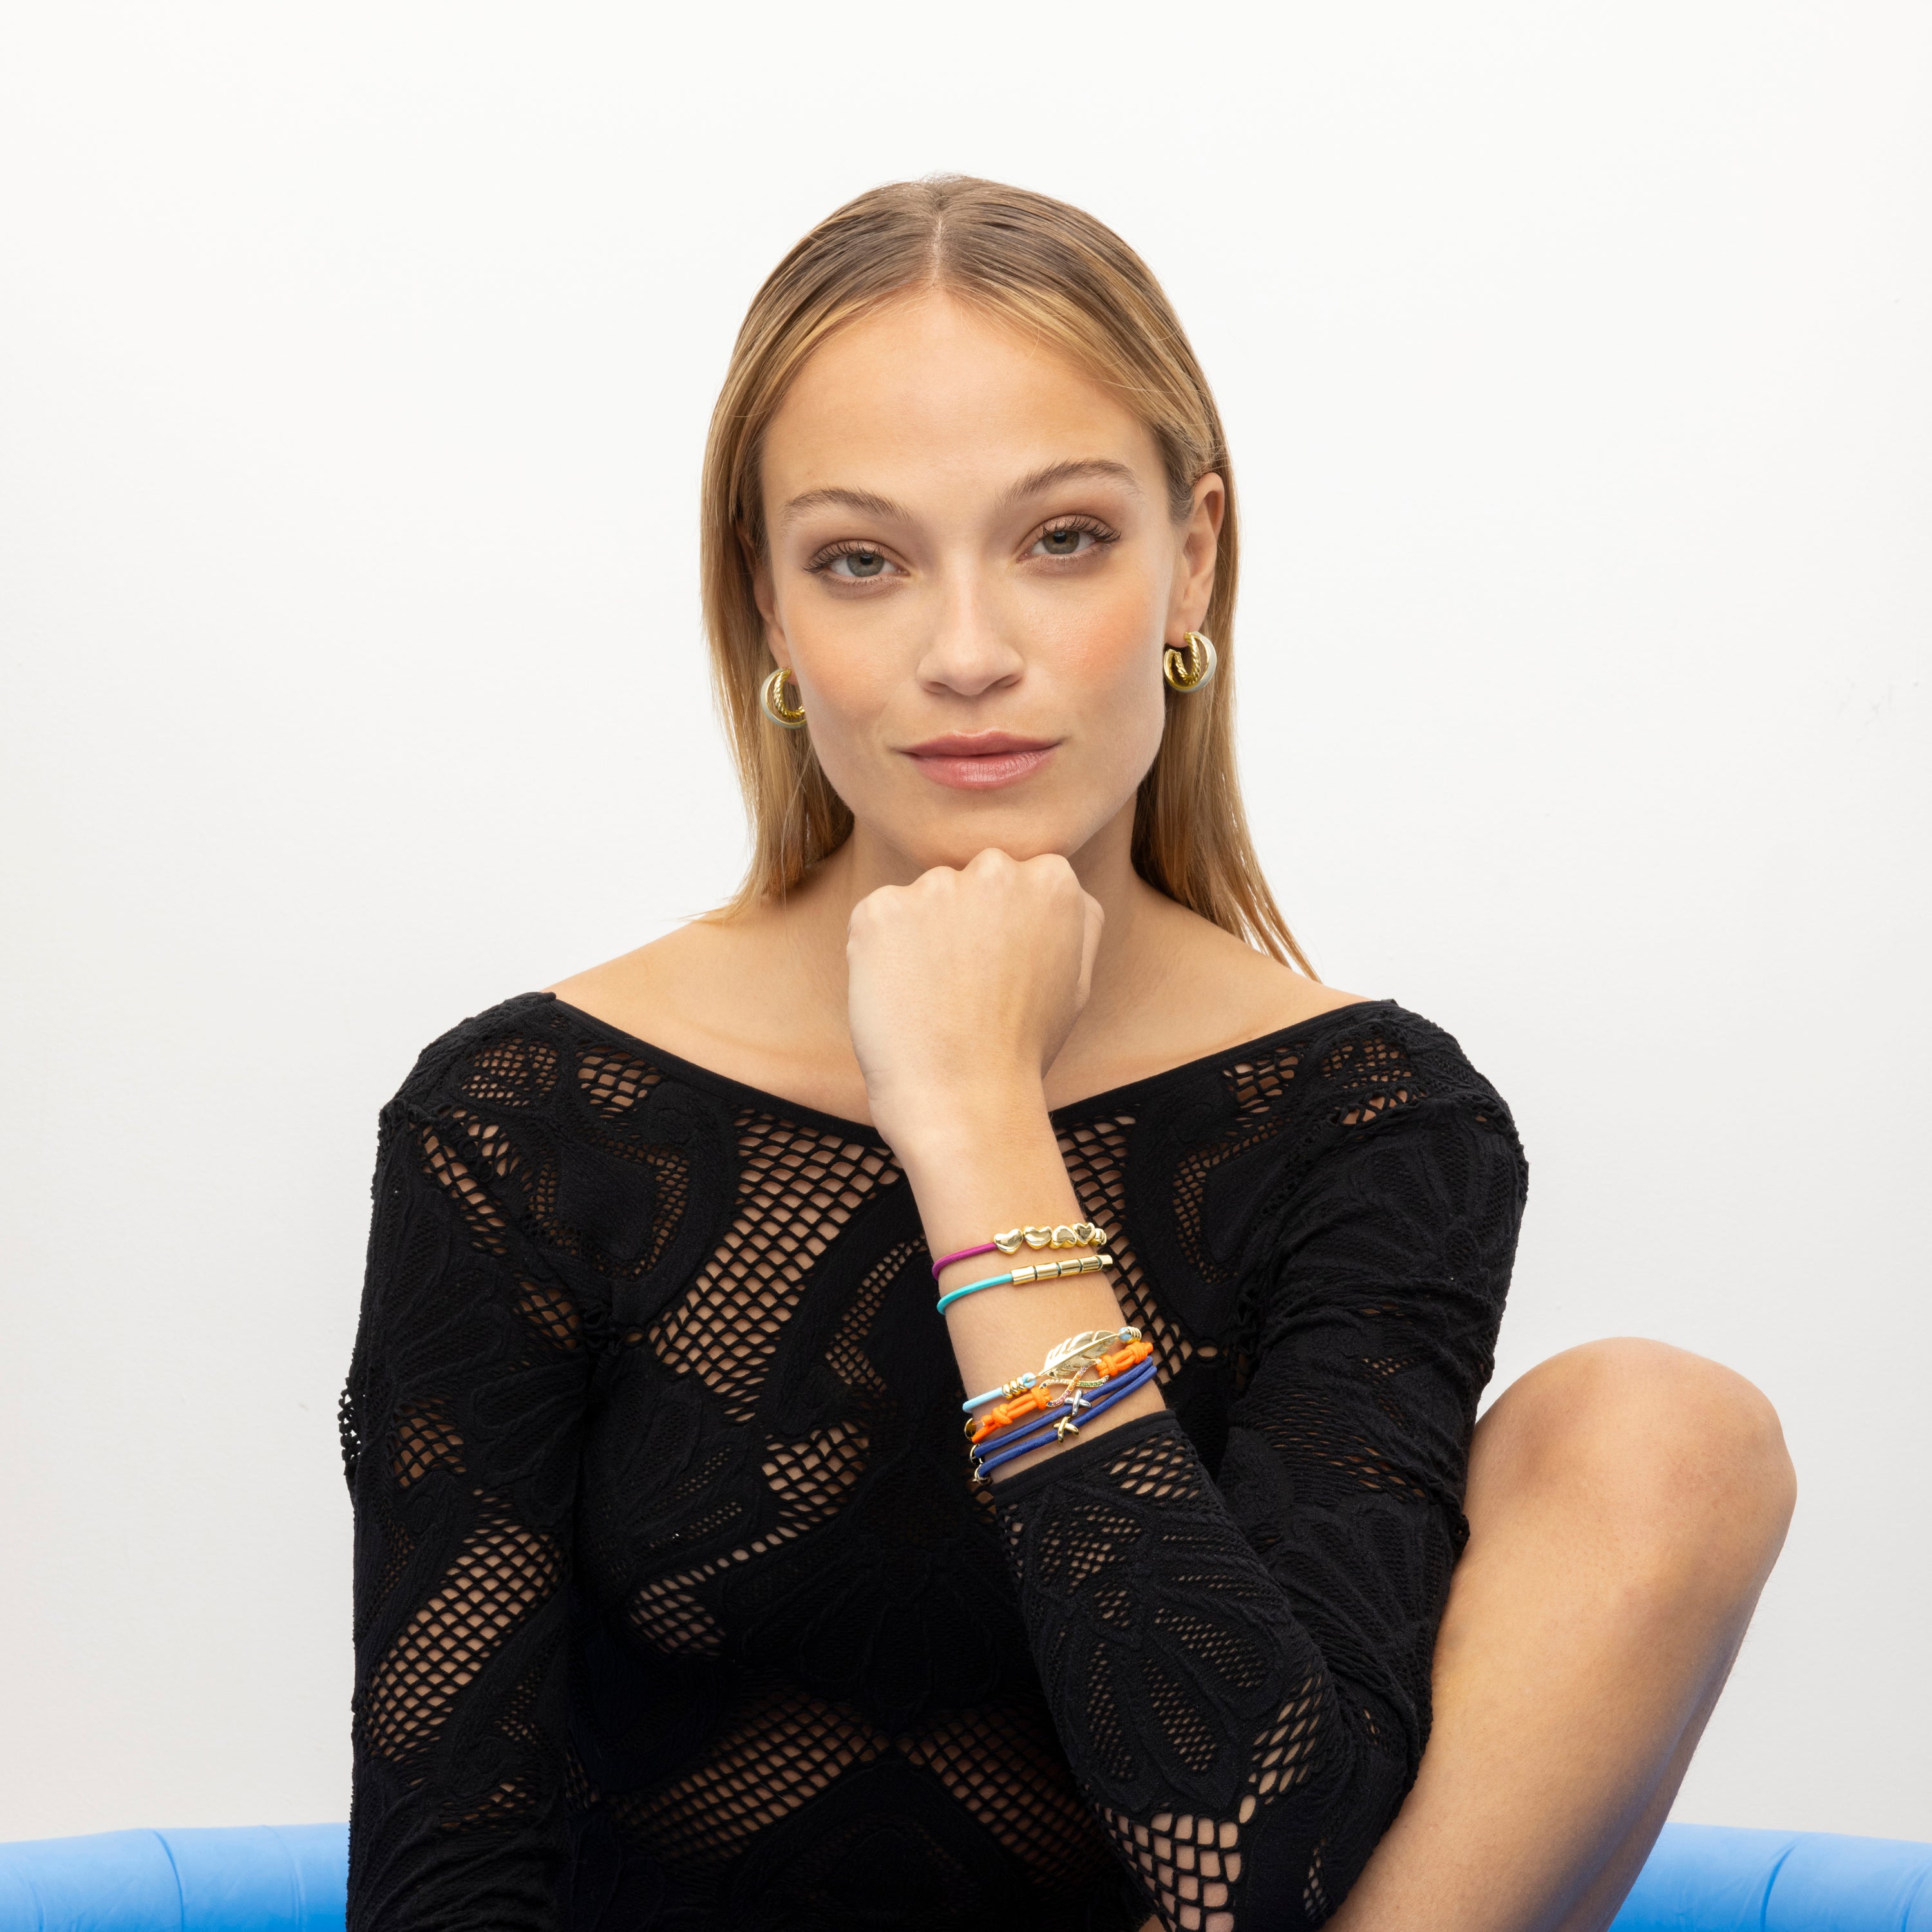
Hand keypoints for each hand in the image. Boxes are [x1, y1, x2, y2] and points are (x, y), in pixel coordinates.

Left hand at [845, 849, 1102, 1161]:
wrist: (963, 1098)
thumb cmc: (1022, 1048)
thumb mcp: (1077, 981)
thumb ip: (1075, 920)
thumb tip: (1055, 885)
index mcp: (1053, 879)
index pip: (1016, 880)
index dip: (1004, 930)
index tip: (1000, 972)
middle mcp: (995, 869)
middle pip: (968, 882)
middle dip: (962, 923)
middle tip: (966, 988)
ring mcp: (934, 887)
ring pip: (922, 901)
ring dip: (920, 938)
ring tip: (933, 999)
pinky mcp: (881, 910)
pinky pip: (877, 919)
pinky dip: (880, 953)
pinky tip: (901, 997)